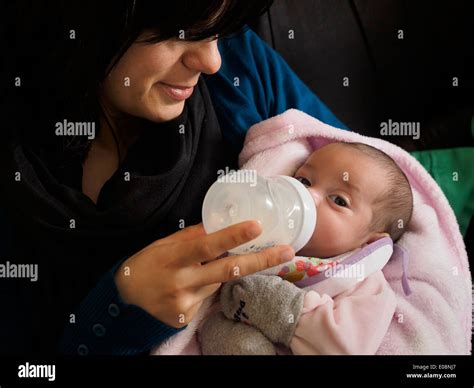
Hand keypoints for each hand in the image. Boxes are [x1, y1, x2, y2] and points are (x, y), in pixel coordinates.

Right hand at [114, 221, 294, 327]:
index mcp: (174, 257)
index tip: (257, 227)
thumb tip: (223, 225)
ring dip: (221, 273)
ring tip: (199, 269)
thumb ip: (195, 237)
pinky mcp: (185, 317)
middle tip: (288, 251)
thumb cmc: (149, 261)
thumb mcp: (166, 243)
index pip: (207, 245)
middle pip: (228, 271)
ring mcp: (185, 303)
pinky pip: (208, 298)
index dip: (232, 236)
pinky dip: (206, 288)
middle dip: (261, 260)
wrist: (126, 294)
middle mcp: (181, 282)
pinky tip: (188, 286)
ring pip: (219, 283)